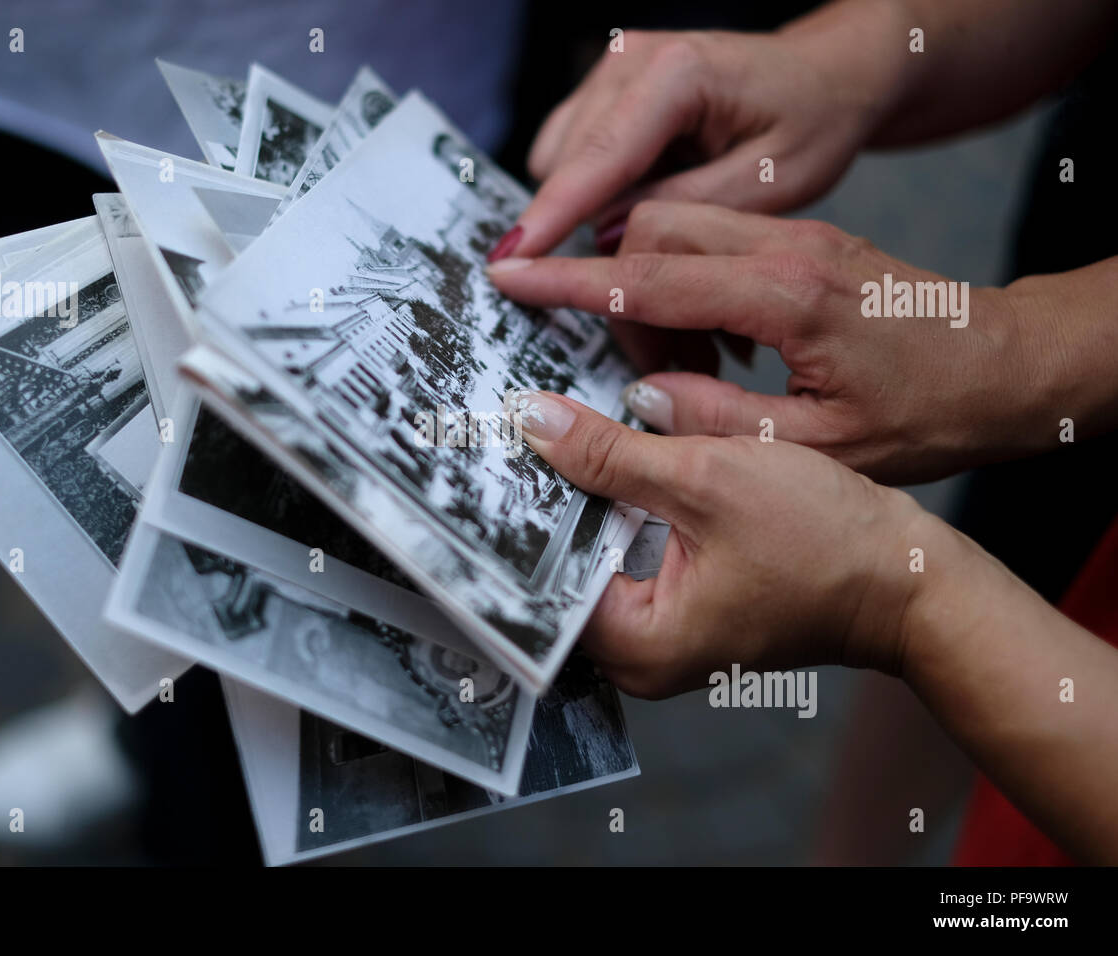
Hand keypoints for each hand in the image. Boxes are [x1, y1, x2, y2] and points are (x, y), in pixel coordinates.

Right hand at [489, 200, 1052, 484]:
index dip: (568, 280)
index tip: (510, 276)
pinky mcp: (802, 243)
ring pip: (679, 228)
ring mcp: (795, 236)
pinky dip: (687, 288)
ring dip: (650, 290)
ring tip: (672, 370)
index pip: (647, 276)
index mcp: (785, 294)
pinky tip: (710, 352)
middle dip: (607, 286)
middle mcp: (785, 247)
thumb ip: (714, 421)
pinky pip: (714, 244)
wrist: (1010, 366)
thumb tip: (637, 402)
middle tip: (616, 367)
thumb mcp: (818, 444)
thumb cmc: (930, 411)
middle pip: (651, 229)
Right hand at [499, 18, 906, 259]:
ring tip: (655, 222)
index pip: (597, 159)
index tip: (508, 265)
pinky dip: (596, 187)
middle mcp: (632, 59)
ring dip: (591, 206)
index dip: (551, 218)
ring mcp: (613, 68)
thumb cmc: (811, 122)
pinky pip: (572, 153)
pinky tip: (645, 193)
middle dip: (579, 225)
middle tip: (624, 277)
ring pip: (562, 161)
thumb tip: (606, 237)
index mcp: (678, 74)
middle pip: (568, 163)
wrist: (826, 75)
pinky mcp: (605, 88)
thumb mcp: (770, 182)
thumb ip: (685, 211)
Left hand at [503, 388, 935, 698]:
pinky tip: (592, 461)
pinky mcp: (680, 607)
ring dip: (572, 503)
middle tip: (500, 436)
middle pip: (557, 573)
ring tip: (536, 439)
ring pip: (587, 559)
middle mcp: (638, 655)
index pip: (539, 581)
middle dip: (536, 505)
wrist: (909, 576)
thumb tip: (534, 421)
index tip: (481, 461)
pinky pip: (621, 557)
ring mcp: (660, 634)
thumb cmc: (828, 540)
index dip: (511, 517)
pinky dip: (608, 511)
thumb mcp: (707, 477)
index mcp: (638, 644)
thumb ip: (611, 454)